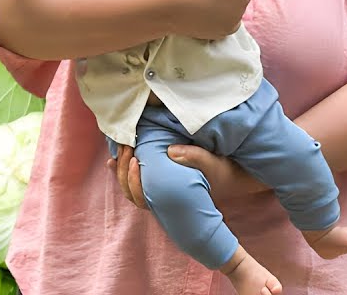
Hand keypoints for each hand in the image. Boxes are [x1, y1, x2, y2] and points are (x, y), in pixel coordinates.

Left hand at [106, 143, 254, 209]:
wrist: (232, 178)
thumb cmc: (220, 172)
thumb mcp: (211, 162)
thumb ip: (192, 156)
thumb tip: (169, 150)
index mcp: (170, 200)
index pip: (140, 198)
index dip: (131, 180)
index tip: (134, 159)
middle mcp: (161, 200)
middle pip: (130, 192)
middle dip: (122, 170)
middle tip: (126, 147)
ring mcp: (158, 193)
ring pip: (129, 188)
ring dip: (121, 168)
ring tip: (122, 146)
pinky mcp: (158, 184)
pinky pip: (136, 180)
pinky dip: (123, 169)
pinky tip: (114, 157)